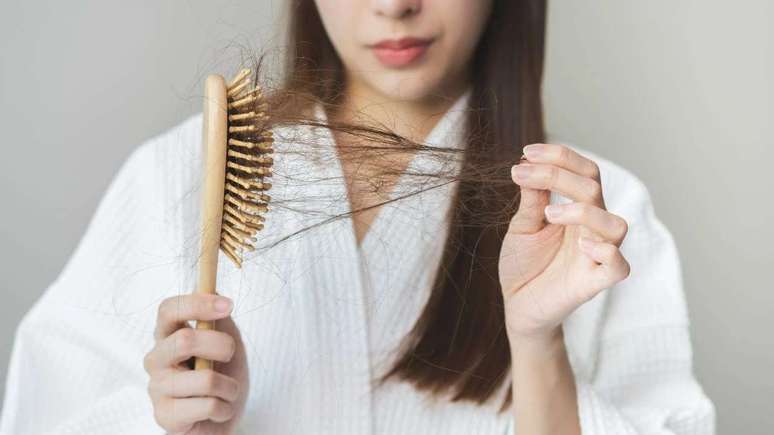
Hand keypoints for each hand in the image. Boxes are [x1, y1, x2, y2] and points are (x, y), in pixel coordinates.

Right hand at [144, 293, 248, 434]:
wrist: (220, 418)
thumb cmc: (222, 375)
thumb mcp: (228, 342)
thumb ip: (220, 319)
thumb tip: (214, 290)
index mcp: (167, 336)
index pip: (168, 309)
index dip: (197, 304)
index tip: (228, 305)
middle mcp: (156, 359)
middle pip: (185, 340)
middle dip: (221, 346)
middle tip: (231, 354)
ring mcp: (157, 388)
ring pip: (206, 379)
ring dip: (230, 386)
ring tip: (227, 392)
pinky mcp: (165, 416)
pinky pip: (208, 405)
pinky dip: (225, 407)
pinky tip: (218, 410)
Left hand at [499, 143, 630, 343]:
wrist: (517, 305)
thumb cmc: (524, 265)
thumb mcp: (522, 226)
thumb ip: (532, 197)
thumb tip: (530, 162)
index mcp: (577, 211)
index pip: (585, 173)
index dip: (561, 156)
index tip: (526, 152)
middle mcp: (591, 229)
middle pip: (594, 189)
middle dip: (558, 174)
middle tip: (521, 174)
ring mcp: (595, 255)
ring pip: (616, 224)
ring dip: (582, 211)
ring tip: (548, 215)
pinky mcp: (593, 282)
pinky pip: (618, 266)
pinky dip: (606, 253)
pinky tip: (581, 246)